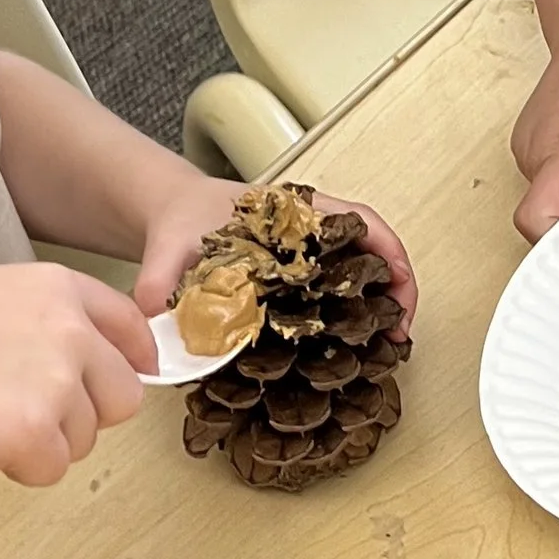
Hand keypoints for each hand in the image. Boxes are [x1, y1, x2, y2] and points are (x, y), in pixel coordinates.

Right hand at [0, 264, 155, 491]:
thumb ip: (36, 321)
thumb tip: (75, 361)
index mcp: (54, 287)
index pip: (128, 325)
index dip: (132, 359)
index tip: (133, 375)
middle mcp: (69, 328)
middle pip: (122, 394)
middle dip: (84, 415)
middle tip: (28, 418)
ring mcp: (57, 379)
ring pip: (85, 437)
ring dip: (42, 443)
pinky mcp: (36, 431)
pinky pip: (52, 469)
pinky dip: (18, 469)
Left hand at [128, 167, 418, 332]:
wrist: (172, 213)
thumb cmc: (179, 221)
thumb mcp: (168, 247)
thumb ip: (158, 283)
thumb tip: (158, 324)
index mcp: (293, 212)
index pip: (361, 221)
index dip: (390, 254)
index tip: (400, 291)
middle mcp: (311, 229)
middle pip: (375, 249)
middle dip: (397, 290)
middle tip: (399, 336)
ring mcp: (309, 251)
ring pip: (363, 270)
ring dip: (381, 303)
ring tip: (385, 346)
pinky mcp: (300, 274)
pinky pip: (340, 287)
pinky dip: (356, 312)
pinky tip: (351, 343)